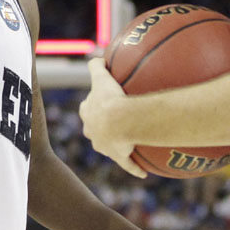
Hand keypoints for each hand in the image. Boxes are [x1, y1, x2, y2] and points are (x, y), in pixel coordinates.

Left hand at [80, 58, 145, 177]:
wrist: (118, 122)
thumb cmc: (109, 100)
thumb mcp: (101, 78)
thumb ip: (97, 65)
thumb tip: (98, 56)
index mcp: (89, 115)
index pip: (86, 109)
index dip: (92, 106)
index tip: (99, 103)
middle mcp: (94, 133)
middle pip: (94, 130)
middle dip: (100, 128)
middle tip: (112, 124)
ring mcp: (106, 147)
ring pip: (109, 148)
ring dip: (117, 147)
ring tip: (126, 146)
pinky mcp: (119, 156)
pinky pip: (128, 164)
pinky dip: (134, 168)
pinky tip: (142, 173)